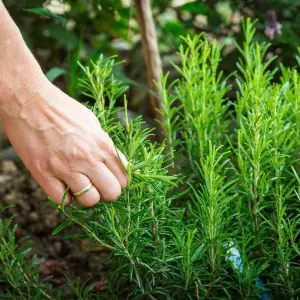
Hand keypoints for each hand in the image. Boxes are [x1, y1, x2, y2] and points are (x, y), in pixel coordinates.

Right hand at [1, 81, 127, 206]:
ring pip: (89, 200)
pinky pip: (63, 201)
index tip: (112, 180)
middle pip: (112, 193)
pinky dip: (66, 197)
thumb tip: (120, 165)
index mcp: (102, 144)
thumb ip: (107, 147)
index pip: (124, 178)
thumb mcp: (93, 124)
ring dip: (87, 196)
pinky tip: (64, 186)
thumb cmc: (63, 110)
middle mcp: (87, 158)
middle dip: (107, 192)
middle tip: (98, 185)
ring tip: (80, 185)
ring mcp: (65, 167)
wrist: (29, 101)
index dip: (119, 182)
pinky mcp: (44, 174)